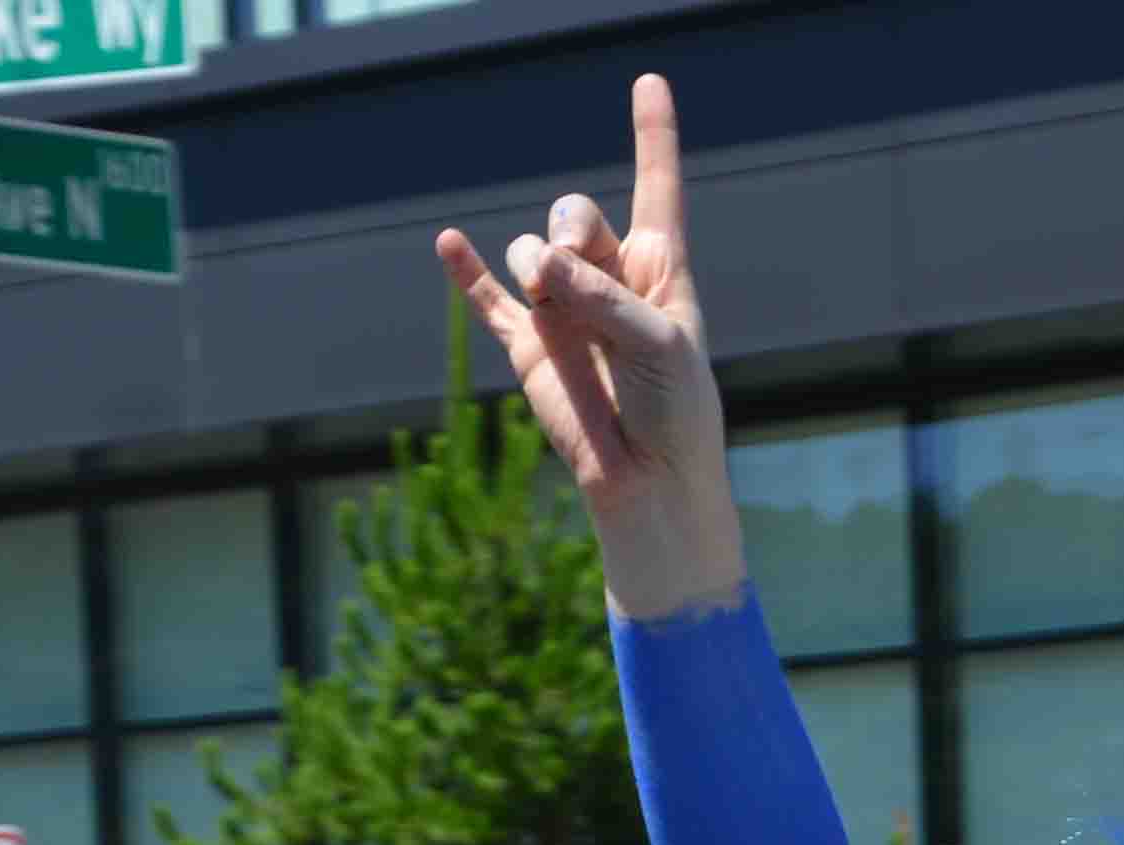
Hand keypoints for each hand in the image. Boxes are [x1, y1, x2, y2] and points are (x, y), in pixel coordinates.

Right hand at [434, 77, 741, 620]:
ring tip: (555, 303)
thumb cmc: (676, 412)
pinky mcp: (529, 346)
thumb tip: (535, 264)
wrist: (650, 484)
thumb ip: (601, 296)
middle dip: (572, 225)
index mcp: (661, 268)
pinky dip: (467, 273)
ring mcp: (565, 309)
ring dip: (538, 267)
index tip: (650, 81)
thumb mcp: (657, 342)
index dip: (653, 134)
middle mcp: (610, 278)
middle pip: (575, 212)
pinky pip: (490, 298)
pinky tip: (448, 244)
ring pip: (532, 250)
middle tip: (577, 265)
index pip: (656, 187)